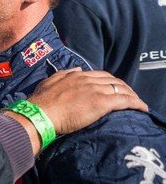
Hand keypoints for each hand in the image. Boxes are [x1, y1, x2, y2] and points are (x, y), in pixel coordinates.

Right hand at [28, 69, 146, 134]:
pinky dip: (136, 103)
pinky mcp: (101, 102)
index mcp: (76, 75)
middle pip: (113, 80)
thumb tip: (76, 70)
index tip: (114, 88)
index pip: (100, 75)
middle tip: (130, 95)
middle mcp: (87, 79)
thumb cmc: (41, 101)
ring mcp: (95, 90)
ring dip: (132, 95)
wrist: (41, 113)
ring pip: (121, 88)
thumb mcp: (49, 82)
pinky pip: (125, 100)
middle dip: (124, 87)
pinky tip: (142, 108)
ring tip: (138, 103)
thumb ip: (63, 74)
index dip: (110, 81)